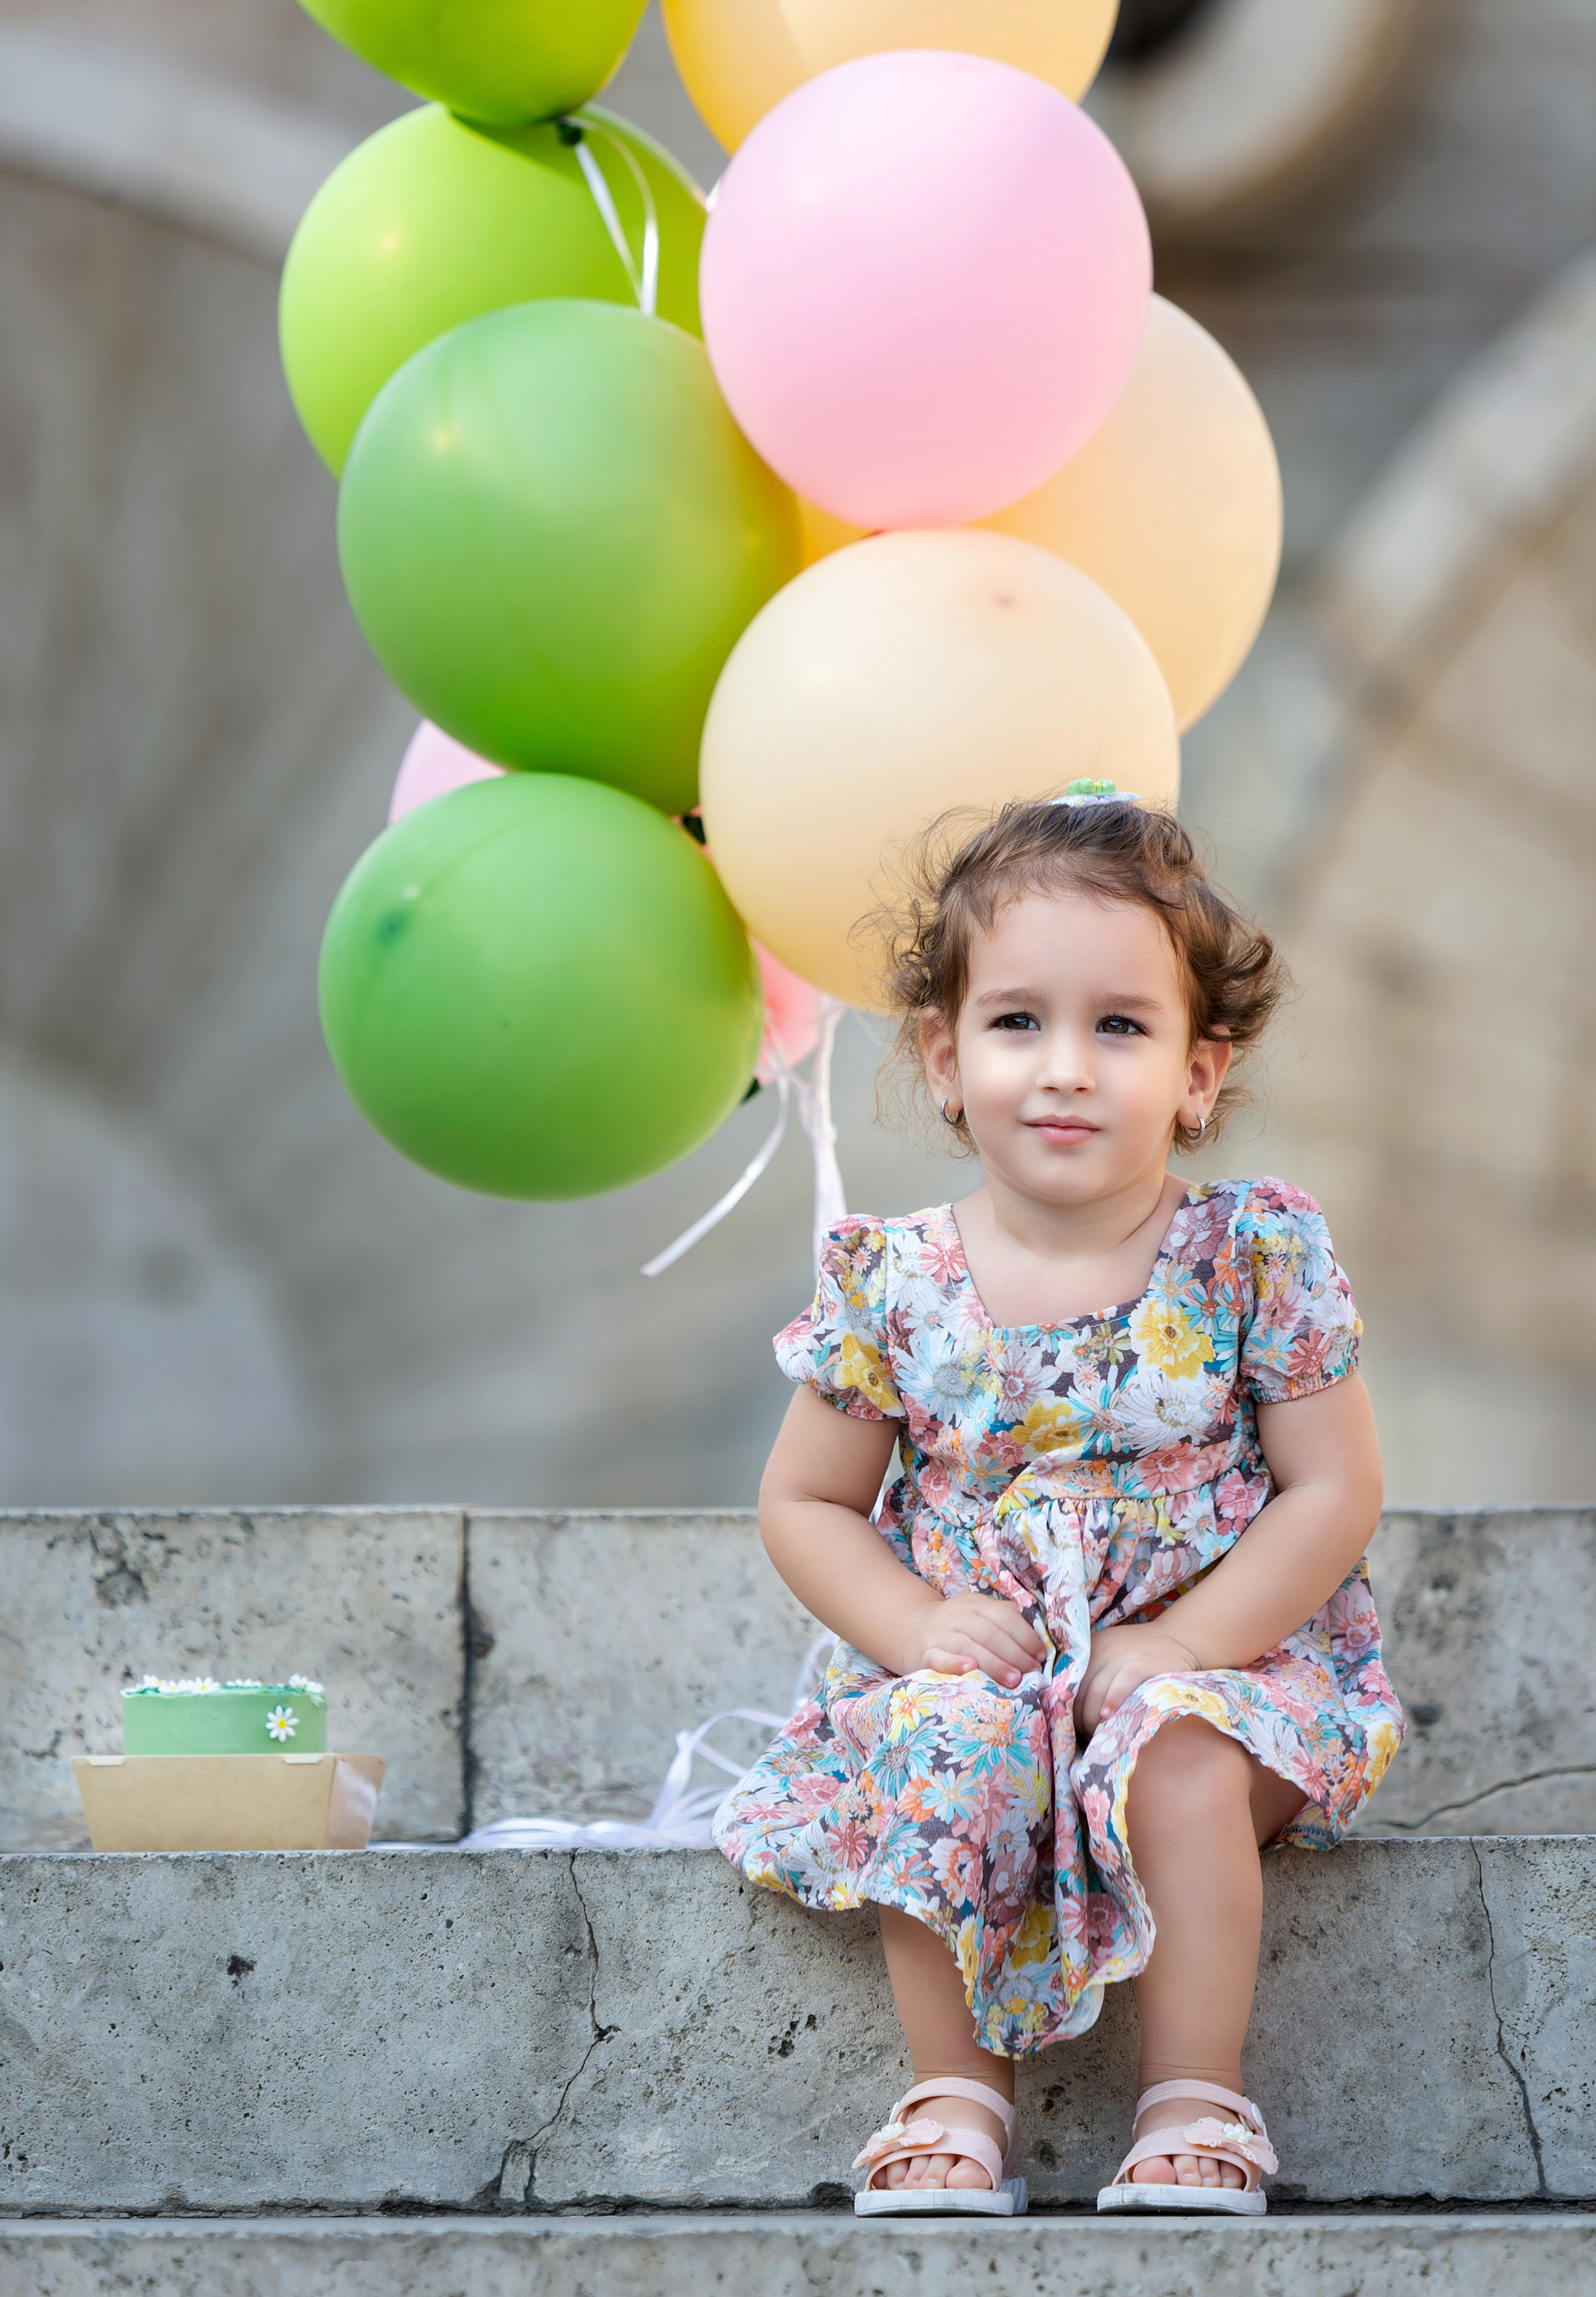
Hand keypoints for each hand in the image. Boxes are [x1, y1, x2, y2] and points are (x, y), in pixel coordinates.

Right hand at [894, 1589, 1046, 1689]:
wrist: (914, 1631)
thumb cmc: (958, 1627)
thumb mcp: (979, 1613)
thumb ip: (1004, 1616)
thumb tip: (1037, 1628)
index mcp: (976, 1604)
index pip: (1005, 1617)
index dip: (1026, 1636)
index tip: (1040, 1655)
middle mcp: (958, 1616)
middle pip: (990, 1633)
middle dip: (1015, 1653)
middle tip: (1032, 1671)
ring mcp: (941, 1634)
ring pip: (969, 1645)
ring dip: (995, 1663)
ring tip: (1014, 1680)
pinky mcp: (926, 1652)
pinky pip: (940, 1658)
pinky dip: (955, 1663)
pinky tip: (970, 1670)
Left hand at [1073, 1623, 1200, 1738]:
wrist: (1177, 1639)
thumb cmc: (1140, 1657)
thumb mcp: (1111, 1656)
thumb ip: (1093, 1675)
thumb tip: (1069, 1710)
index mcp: (1091, 1646)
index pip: (1069, 1681)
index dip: (1066, 1706)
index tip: (1069, 1724)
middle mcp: (1103, 1648)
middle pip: (1080, 1689)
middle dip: (1078, 1717)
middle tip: (1083, 1736)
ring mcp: (1123, 1654)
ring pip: (1096, 1690)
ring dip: (1092, 1718)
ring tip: (1095, 1735)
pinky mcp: (1143, 1664)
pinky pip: (1121, 1684)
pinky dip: (1112, 1701)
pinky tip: (1108, 1716)